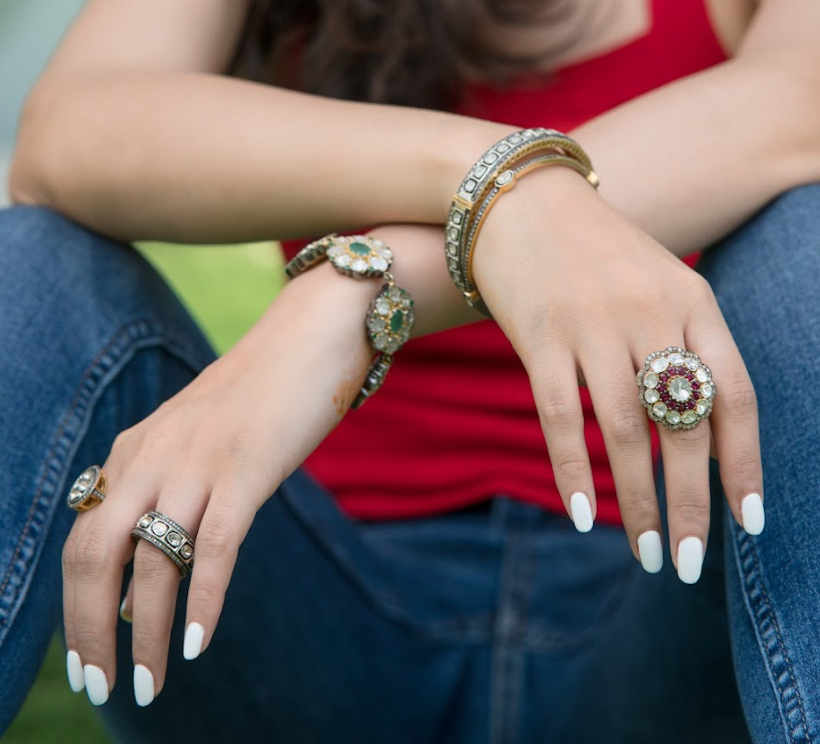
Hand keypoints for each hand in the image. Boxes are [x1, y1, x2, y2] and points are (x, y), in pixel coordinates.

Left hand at [62, 263, 376, 705]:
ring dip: (143, 635)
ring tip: (149, 686)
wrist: (309, 336)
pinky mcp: (246, 469)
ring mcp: (198, 461)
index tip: (84, 656)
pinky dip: (204, 601)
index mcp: (134, 450)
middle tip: (99, 688)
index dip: (75, 606)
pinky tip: (197, 643)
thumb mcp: (196, 439)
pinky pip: (215, 548)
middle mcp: (151, 456)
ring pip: (153, 562)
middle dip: (89, 631)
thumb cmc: (260, 393)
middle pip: (95, 556)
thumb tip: (154, 562)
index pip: (81, 539)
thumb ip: (168, 487)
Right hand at [472, 166, 762, 579]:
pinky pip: (560, 417)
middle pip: (682, 428)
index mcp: (694, 302)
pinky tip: (581, 515)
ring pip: (624, 432)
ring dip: (638, 501)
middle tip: (685, 565)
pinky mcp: (539, 338)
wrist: (522, 200)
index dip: (747, 465)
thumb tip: (702, 435)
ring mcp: (593, 327)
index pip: (736, 397)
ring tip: (645, 553)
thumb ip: (687, 346)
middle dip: (692, 505)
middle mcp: (651, 316)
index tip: (749, 523)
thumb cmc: (597, 250)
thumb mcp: (662, 283)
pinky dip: (572, 471)